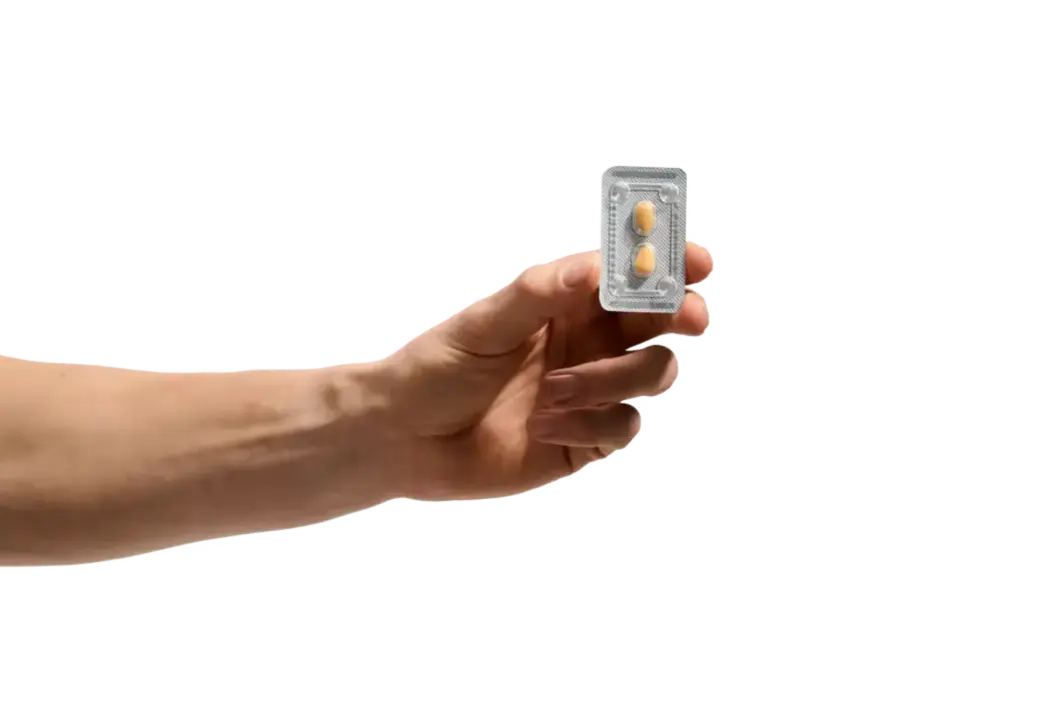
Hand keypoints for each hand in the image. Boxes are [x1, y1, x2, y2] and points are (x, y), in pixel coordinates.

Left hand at [373, 240, 714, 502]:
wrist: (405, 438)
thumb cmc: (438, 368)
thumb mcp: (483, 323)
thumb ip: (540, 293)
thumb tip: (596, 267)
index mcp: (565, 303)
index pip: (628, 277)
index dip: (668, 266)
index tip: (698, 261)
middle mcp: (587, 342)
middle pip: (657, 323)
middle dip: (679, 316)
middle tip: (688, 319)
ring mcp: (592, 390)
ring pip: (650, 374)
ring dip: (613, 378)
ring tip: (553, 391)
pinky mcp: (587, 436)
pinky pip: (623, 425)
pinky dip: (591, 421)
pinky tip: (543, 425)